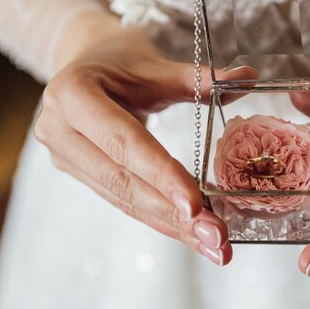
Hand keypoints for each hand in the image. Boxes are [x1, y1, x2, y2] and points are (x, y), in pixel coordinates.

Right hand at [34, 25, 256, 265]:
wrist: (86, 64)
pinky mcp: (78, 173)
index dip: (161, 175)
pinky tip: (190, 235)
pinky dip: (159, 218)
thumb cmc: (121, 62)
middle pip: (123, 181)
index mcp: (73, 94)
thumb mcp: (156, 65)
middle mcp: (59, 130)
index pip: (125, 142)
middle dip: (173, 214)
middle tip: (217, 238)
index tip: (197, 206)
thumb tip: (250, 78)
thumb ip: (199, 78)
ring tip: (213, 246)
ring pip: (124, 199)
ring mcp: (65, 156)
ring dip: (171, 226)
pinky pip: (122, 200)